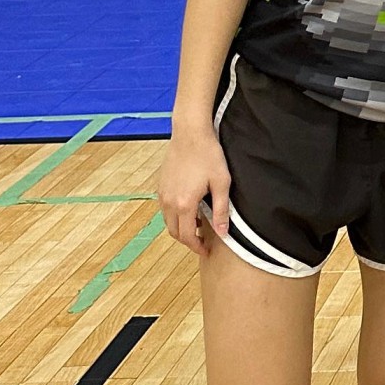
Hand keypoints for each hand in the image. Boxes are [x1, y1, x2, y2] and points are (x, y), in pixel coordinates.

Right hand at [157, 122, 231, 252]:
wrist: (190, 133)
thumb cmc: (208, 155)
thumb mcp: (221, 183)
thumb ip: (221, 211)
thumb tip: (223, 233)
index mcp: (184, 204)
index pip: (187, 236)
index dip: (196, 247)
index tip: (205, 251)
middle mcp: (169, 202)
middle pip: (175, 232)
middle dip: (188, 240)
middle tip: (203, 241)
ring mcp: (162, 193)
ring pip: (168, 221)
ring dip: (181, 228)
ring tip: (199, 224)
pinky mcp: (161, 185)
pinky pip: (165, 209)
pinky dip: (175, 216)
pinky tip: (189, 209)